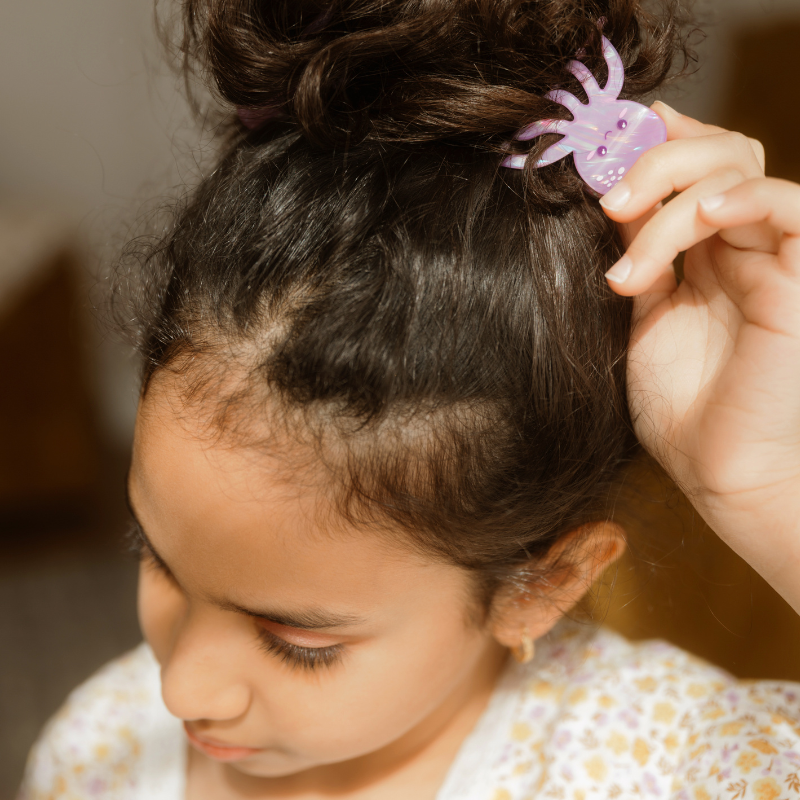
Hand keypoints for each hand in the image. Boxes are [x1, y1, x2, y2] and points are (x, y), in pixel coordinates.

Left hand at [600, 101, 799, 612]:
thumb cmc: (680, 408)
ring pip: (740, 171)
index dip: (651, 143)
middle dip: (655, 160)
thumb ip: (637, 253)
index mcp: (701, 253)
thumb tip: (611, 193)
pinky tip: (703, 217)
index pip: (689, 169)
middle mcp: (739, 246)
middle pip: (716, 154)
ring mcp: (772, 258)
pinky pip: (792, 210)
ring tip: (630, 257)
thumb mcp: (641, 318)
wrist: (719, 470)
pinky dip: (746, 198)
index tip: (600, 145)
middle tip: (609, 200)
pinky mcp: (799, 279)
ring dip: (674, 195)